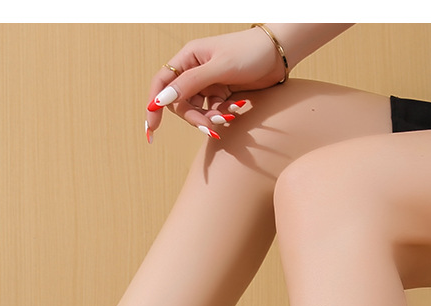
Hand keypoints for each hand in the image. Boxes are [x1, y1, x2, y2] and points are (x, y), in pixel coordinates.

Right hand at [145, 27, 285, 141]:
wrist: (278, 54)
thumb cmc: (249, 52)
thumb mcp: (218, 68)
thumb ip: (189, 84)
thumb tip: (162, 100)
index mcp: (188, 57)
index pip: (162, 83)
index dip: (155, 105)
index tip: (152, 128)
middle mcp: (194, 70)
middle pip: (180, 103)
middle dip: (194, 117)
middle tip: (210, 127)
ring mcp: (208, 82)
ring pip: (197, 111)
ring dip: (209, 119)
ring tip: (228, 118)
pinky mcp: (221, 92)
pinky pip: (212, 111)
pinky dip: (222, 116)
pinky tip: (236, 111)